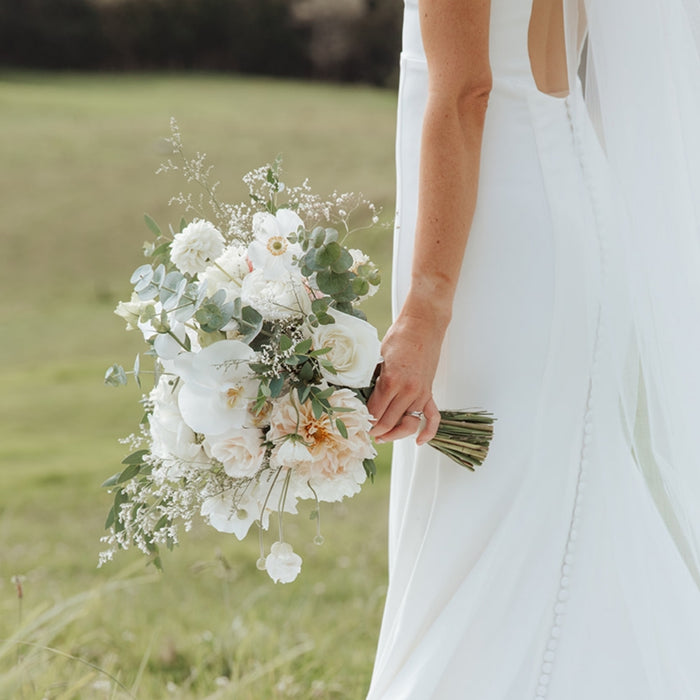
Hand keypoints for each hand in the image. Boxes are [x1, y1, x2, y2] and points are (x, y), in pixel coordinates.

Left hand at [367, 311, 444, 444]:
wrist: (423, 324)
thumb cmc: (399, 336)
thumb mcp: (377, 355)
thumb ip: (370, 377)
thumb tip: (358, 395)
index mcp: (391, 381)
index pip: (375, 413)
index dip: (364, 422)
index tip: (356, 426)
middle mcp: (408, 391)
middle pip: (389, 422)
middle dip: (375, 431)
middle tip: (364, 433)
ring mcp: (421, 393)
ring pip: (408, 424)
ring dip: (394, 434)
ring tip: (382, 436)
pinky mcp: (429, 392)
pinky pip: (432, 417)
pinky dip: (428, 432)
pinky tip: (420, 441)